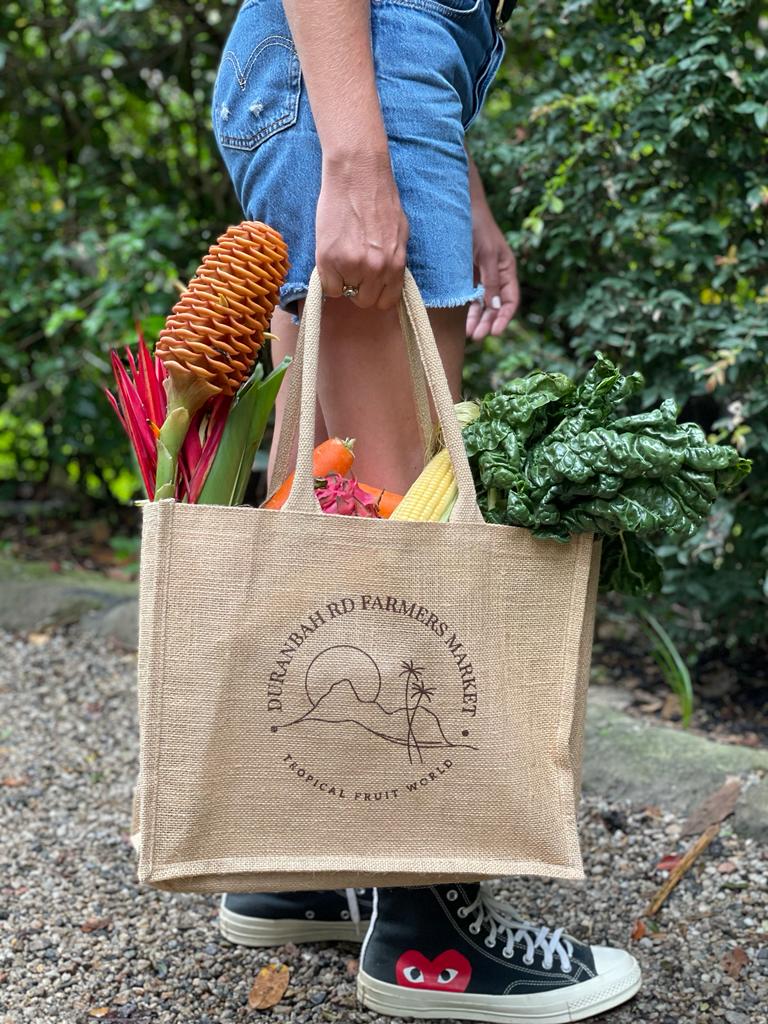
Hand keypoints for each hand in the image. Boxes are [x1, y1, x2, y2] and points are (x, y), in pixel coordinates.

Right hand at [315, 152, 409, 310]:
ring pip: (344, 293)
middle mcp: (376, 269)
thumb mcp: (399, 232)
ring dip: (342, 279)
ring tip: (342, 253)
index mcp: (396, 264)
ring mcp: (352, 265)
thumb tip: (387, 277)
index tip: (369, 284)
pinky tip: (331, 254)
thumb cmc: (378, 196)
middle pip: (364, 301)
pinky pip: (327, 287)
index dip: (376, 293)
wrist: (357, 173)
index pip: (387, 301)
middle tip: (352, 265)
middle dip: (358, 287)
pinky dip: (327, 276)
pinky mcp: (328, 259)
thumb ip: (394, 259)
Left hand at [466, 200, 519, 340]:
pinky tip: (464, 319)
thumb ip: (490, 281)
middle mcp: (496, 275)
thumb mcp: (487, 256)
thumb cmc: (478, 227)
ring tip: (470, 332)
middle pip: (495, 305)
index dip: (504, 317)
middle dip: (488, 321)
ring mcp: (481, 275)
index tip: (495, 331)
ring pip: (482, 303)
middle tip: (477, 336)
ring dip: (477, 318)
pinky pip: (470, 295)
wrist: (461, 207)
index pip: (510, 300)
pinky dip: (468, 308)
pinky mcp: (467, 273)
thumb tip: (494, 307)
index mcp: (507, 270)